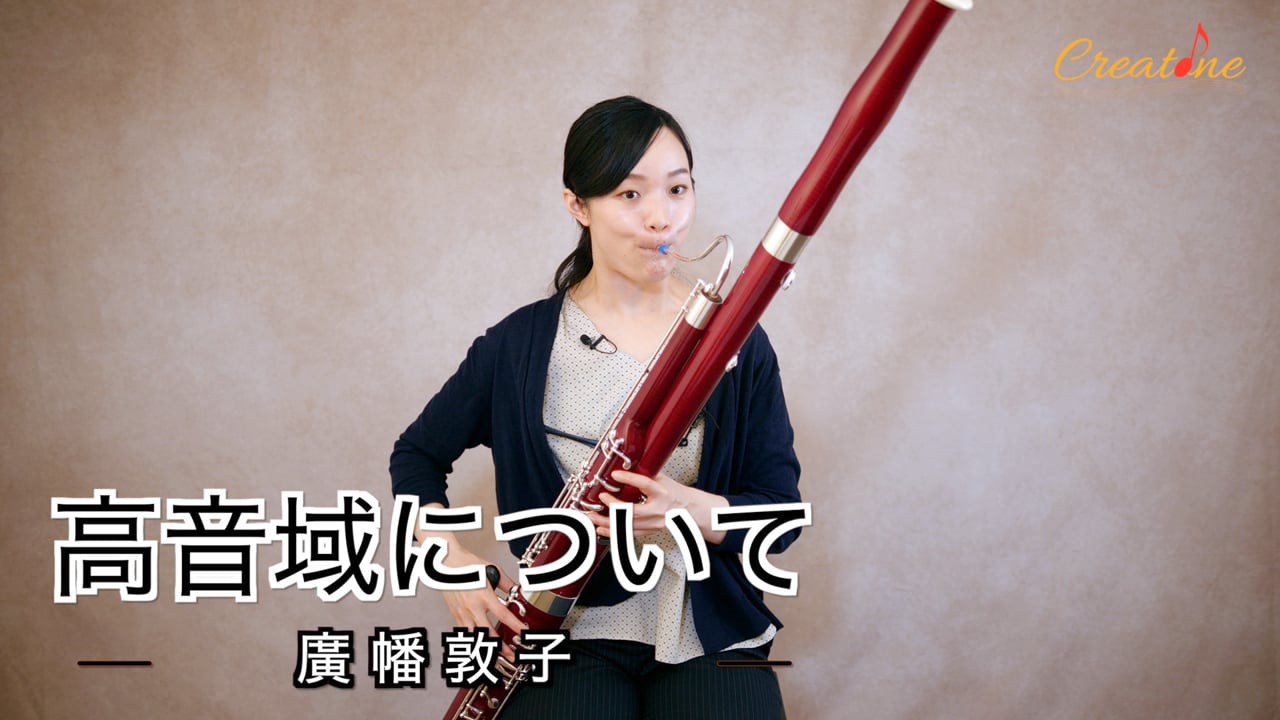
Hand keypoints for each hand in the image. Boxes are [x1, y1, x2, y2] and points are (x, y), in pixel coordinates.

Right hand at [434, 545, 524, 659]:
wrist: (444, 563)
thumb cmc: (466, 565)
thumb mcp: (492, 570)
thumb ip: (507, 584)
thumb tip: (519, 591)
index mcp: (483, 595)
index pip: (503, 615)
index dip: (516, 626)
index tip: (525, 634)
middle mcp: (472, 607)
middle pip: (488, 633)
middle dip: (501, 648)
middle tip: (512, 656)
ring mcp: (462, 613)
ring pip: (475, 638)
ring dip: (486, 650)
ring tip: (495, 660)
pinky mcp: (454, 615)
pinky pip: (465, 633)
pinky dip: (473, 642)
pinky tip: (479, 647)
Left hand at [590, 469, 729, 542]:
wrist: (690, 511)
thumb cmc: (677, 494)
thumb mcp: (664, 480)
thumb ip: (647, 474)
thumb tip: (627, 466)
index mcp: (663, 493)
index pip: (646, 485)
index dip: (630, 479)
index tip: (616, 475)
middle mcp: (658, 510)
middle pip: (633, 512)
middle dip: (613, 507)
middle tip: (600, 499)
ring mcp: (653, 523)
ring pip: (628, 526)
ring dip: (607, 522)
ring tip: (592, 517)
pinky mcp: (649, 531)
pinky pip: (629, 534)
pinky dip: (613, 532)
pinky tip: (600, 529)